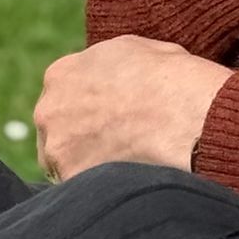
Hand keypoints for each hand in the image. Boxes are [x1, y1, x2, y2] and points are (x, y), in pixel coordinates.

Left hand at [34, 37, 229, 180]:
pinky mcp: (72, 178)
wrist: (189, 116)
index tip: (107, 120)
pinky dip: (99, 188)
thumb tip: (112, 75)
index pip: (63, 96)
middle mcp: (49, 110)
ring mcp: (57, 147)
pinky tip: (126, 182)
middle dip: (80, 138)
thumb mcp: (137, 50)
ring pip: (64, 162)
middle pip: (57, 130)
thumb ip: (108, 64)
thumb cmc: (172, 80)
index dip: (87, 109)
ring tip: (124, 165)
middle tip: (115, 145)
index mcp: (62, 75)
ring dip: (86, 164)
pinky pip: (80, 188)